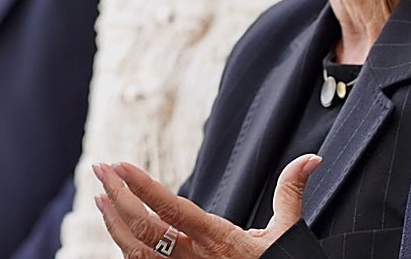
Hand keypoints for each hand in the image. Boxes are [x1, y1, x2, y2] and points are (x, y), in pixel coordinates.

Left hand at [93, 154, 320, 257]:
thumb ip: (290, 192)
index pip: (171, 209)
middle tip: (100, 168)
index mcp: (216, 240)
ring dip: (112, 221)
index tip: (120, 165)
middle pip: (143, 228)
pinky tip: (115, 226)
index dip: (142, 186)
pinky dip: (123, 244)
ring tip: (99, 195)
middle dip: (117, 195)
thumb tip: (310, 160)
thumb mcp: (287, 233)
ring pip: (134, 251)